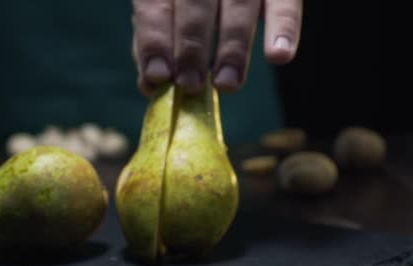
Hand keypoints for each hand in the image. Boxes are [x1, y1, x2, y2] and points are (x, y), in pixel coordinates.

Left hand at [132, 0, 301, 95]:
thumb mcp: (166, 10)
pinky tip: (278, 56)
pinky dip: (284, 27)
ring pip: (239, 4)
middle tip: (191, 85)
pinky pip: (285, 2)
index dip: (155, 39)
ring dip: (232, 46)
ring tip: (227, 83)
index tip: (159, 75)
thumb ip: (156, 43)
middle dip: (192, 46)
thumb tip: (151, 85)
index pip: (154, 3)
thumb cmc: (188, 1)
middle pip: (196, 2)